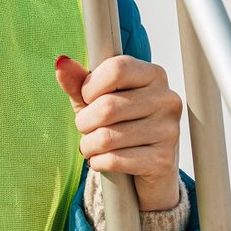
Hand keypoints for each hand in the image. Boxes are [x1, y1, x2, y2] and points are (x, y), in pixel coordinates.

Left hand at [55, 54, 183, 210]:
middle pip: (108, 107)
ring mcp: (169, 130)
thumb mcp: (96, 99)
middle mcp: (167, 99)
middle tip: (85, 128)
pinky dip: (98, 162)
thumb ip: (78, 81)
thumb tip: (61, 63)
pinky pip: (116, 160)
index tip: (87, 98)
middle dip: (85, 122)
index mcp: (153, 75)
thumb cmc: (119, 124)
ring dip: (88, 145)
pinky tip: (101, 160)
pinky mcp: (163, 160)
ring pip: (108, 137)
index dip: (90, 86)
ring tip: (90, 146)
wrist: (146, 166)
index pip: (116, 70)